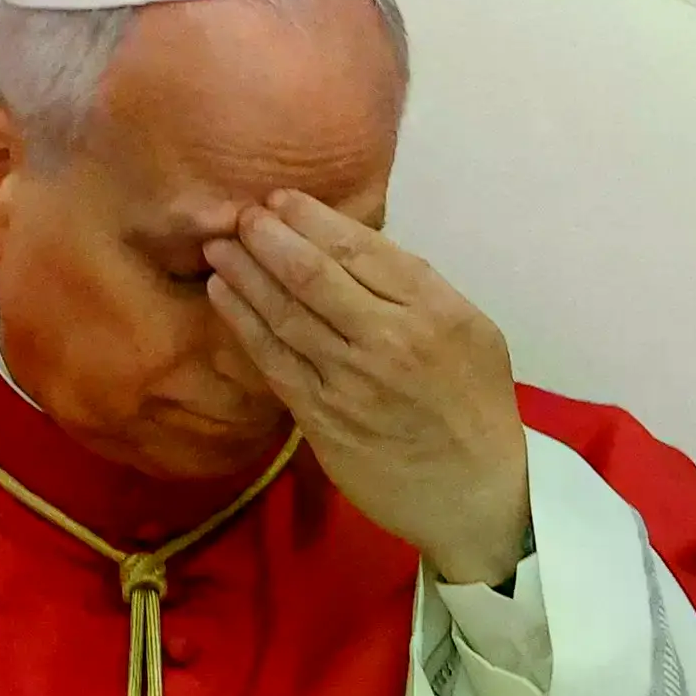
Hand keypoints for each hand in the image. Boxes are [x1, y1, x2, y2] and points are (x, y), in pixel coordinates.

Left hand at [203, 190, 530, 586]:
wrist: (477, 495)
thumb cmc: (475, 405)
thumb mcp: (471, 330)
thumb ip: (414, 289)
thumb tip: (350, 245)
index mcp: (433, 310)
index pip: (360, 249)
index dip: (311, 219)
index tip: (280, 200)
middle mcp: (389, 340)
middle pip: (312, 275)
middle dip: (268, 239)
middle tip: (240, 216)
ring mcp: (350, 382)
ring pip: (284, 315)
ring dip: (244, 275)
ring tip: (218, 247)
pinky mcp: (320, 418)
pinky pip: (272, 360)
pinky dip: (243, 322)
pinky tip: (223, 295)